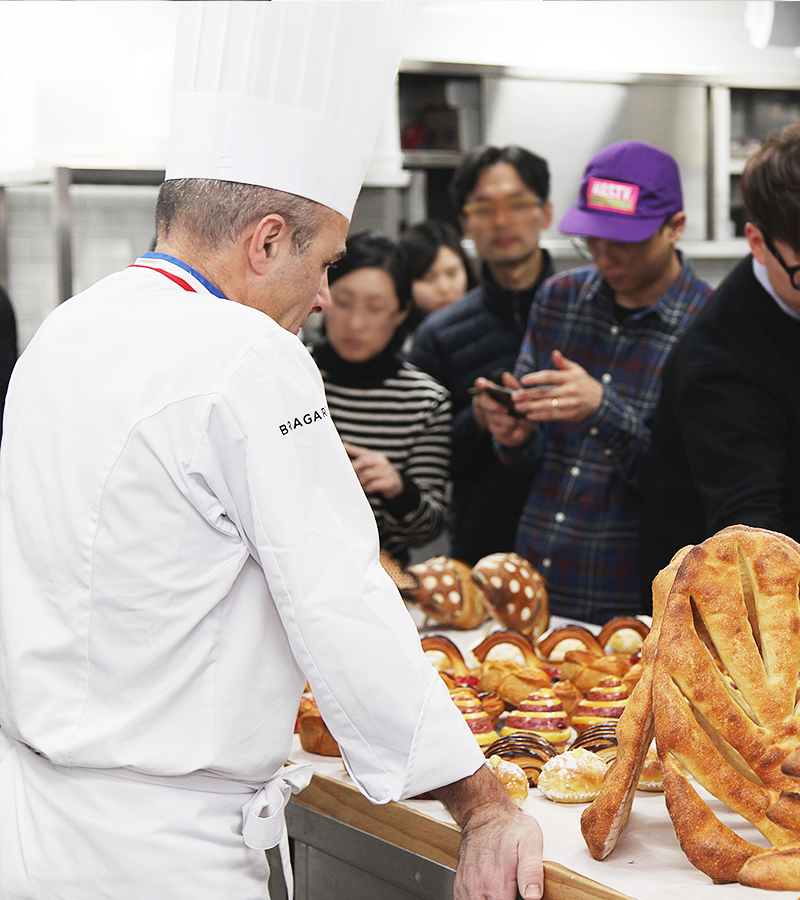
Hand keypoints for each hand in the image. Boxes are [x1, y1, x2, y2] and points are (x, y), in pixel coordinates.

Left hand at [343, 442, 402, 498]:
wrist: (396, 484)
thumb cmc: (379, 474)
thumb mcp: (371, 465)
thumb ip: (359, 459)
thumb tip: (345, 448)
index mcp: (376, 457)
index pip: (363, 452)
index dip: (352, 449)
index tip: (343, 447)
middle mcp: (382, 462)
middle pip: (364, 461)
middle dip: (355, 469)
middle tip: (349, 476)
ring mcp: (387, 471)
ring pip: (368, 474)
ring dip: (361, 481)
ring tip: (360, 485)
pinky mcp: (390, 482)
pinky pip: (375, 485)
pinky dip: (369, 488)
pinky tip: (368, 489)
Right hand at [432, 764, 542, 899]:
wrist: (484, 813)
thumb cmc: (509, 827)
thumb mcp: (530, 841)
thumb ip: (532, 870)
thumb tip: (534, 896)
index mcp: (497, 883)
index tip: (520, 896)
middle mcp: (478, 888)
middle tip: (514, 891)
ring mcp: (467, 887)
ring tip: (502, 890)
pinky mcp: (461, 885)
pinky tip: (489, 893)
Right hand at [472, 374, 536, 447]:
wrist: (526, 426)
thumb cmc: (522, 405)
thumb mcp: (521, 395)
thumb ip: (513, 386)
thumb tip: (505, 375)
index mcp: (492, 391)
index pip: (481, 385)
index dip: (480, 384)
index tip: (482, 384)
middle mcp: (488, 403)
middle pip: (483, 402)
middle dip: (492, 405)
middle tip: (505, 409)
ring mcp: (490, 417)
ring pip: (491, 417)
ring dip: (503, 419)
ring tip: (514, 421)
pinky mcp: (495, 429)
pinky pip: (497, 429)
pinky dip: (507, 428)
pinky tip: (515, 427)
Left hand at [515, 350, 602, 423]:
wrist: (600, 401)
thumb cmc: (583, 383)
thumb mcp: (576, 370)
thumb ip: (563, 363)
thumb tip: (554, 353)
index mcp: (570, 377)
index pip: (550, 376)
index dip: (536, 378)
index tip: (522, 380)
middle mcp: (570, 390)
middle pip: (545, 392)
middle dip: (528, 395)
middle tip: (514, 396)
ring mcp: (570, 403)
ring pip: (547, 405)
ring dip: (531, 407)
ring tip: (518, 407)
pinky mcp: (570, 414)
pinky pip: (553, 416)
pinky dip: (540, 416)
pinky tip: (529, 416)